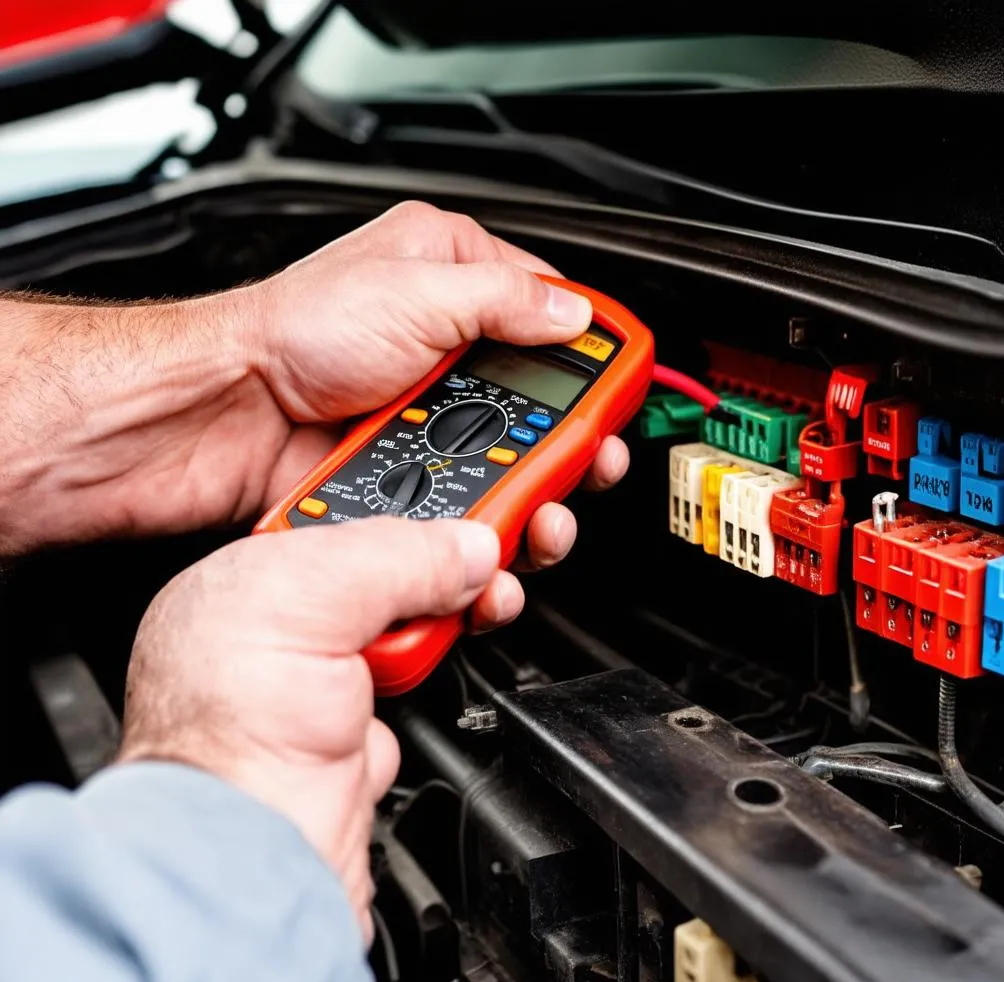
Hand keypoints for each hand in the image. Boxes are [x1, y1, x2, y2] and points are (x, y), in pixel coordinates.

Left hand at [0, 202, 627, 629]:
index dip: (593, 347)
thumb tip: (571, 314)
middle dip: (575, 437)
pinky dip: (490, 520)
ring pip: (512, 457)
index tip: (623, 382)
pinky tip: (502, 529)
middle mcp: (447, 346)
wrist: (228, 414)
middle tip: (594, 461)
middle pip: (543, 397)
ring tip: (550, 508)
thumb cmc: (290, 331)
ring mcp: (433, 415)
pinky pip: (471, 499)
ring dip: (539, 489)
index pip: (548, 308)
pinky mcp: (414, 471)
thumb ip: (503, 300)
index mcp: (450, 278)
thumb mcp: (412, 289)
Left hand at [118, 515, 501, 944]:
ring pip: (418, 618)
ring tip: (485, 601)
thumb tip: (466, 544)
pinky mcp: (363, 729)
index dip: (417, 504)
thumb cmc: (222, 737)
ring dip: (464, 605)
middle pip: (394, 565)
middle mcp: (284, 626)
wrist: (250, 862)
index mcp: (252, 578)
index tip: (474, 498)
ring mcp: (326, 681)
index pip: (352, 516)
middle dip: (454, 554)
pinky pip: (426, 673)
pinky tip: (453, 648)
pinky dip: (452, 660)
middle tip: (504, 539)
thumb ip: (396, 553)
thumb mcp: (305, 596)